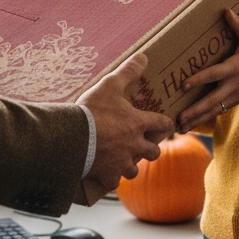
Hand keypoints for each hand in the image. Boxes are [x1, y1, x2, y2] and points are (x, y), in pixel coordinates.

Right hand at [77, 52, 173, 201]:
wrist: (72, 136)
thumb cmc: (92, 110)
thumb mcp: (109, 85)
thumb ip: (128, 71)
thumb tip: (144, 56)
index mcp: (138, 124)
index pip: (163, 124)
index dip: (166, 123)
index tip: (166, 124)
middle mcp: (135, 146)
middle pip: (153, 153)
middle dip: (150, 149)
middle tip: (142, 144)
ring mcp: (122, 163)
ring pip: (134, 170)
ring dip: (130, 165)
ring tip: (122, 160)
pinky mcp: (108, 175)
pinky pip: (114, 182)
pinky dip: (111, 178)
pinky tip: (105, 173)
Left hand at [176, 9, 238, 131]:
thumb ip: (238, 25)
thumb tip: (226, 10)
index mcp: (236, 68)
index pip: (214, 74)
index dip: (199, 79)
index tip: (184, 85)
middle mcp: (233, 85)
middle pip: (212, 100)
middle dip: (195, 110)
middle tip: (178, 118)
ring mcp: (234, 95)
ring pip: (214, 110)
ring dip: (197, 119)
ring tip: (179, 128)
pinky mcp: (235, 100)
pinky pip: (218, 111)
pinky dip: (205, 118)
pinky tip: (191, 124)